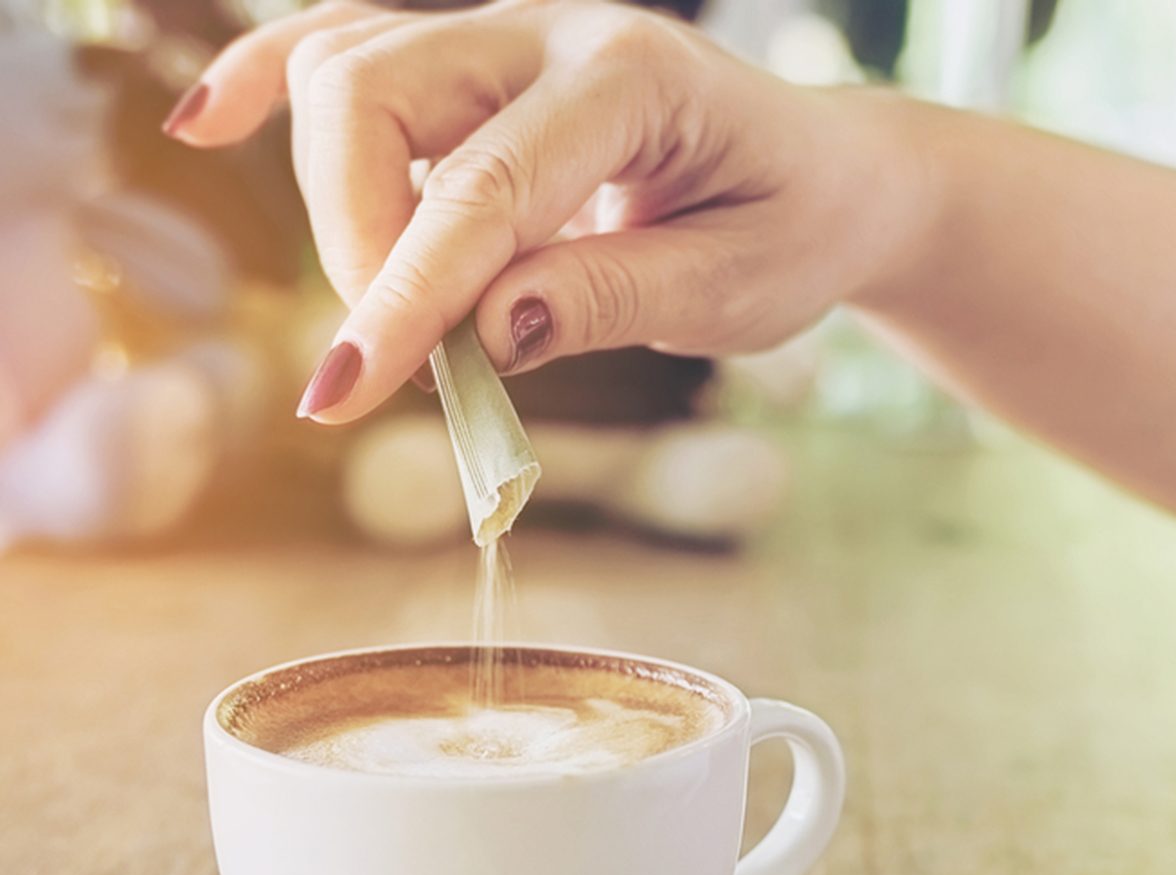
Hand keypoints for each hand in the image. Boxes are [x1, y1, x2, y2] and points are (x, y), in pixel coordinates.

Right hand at [169, 0, 927, 422]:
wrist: (823, 177)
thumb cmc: (789, 229)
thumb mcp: (728, 288)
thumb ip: (609, 299)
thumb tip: (486, 328)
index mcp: (631, 79)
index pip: (481, 192)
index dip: (403, 299)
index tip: (341, 394)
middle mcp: (553, 30)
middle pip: (375, 97)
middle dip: (356, 245)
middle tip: (407, 365)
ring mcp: (507, 35)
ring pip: (345, 68)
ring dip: (328, 201)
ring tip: (380, 310)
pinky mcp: (479, 66)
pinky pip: (352, 45)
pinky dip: (271, 80)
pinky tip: (210, 123)